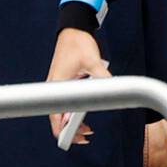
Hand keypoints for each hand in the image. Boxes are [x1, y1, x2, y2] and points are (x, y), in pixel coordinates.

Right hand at [46, 27, 110, 143]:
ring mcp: (58, 85)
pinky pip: (66, 101)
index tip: (75, 138)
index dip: (64, 131)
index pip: (55, 116)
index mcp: (56, 85)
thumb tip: (113, 89)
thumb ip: (102, 76)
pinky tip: (84, 114)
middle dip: (70, 129)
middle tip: (87, 136)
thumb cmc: (78, 44)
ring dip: (72, 121)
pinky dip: (74, 110)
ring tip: (87, 129)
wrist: (73, 29)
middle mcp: (54, 87)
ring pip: (62, 110)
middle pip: (58, 117)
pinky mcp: (64, 82)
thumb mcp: (92, 61)